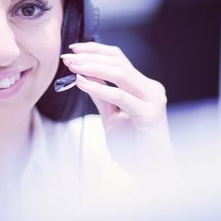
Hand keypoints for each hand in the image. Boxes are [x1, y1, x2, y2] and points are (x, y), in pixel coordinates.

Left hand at [61, 42, 174, 178]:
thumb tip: (84, 73)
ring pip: (120, 73)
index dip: (95, 50)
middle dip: (90, 57)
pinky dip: (99, 88)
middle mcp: (150, 88)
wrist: (149, 171)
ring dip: (92, 68)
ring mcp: (153, 99)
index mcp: (142, 86)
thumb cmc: (132, 146)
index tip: (73, 50)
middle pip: (118, 61)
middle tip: (68, 58)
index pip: (118, 58)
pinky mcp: (150, 114)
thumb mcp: (111, 115)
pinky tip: (82, 84)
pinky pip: (121, 96)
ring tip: (73, 67)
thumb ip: (101, 94)